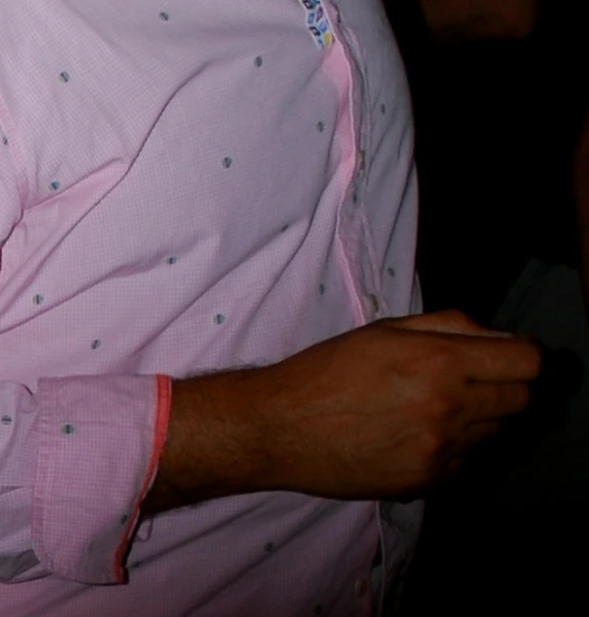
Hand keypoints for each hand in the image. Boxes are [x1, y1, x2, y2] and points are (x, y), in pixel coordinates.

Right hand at [157, 311, 539, 507]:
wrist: (279, 428)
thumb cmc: (325, 370)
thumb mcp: (382, 329)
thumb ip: (448, 325)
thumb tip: (497, 336)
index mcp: (438, 361)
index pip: (526, 362)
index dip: (523, 355)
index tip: (508, 356)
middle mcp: (449, 407)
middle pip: (522, 400)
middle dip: (504, 386)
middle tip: (468, 381)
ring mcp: (441, 449)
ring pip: (496, 433)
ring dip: (478, 418)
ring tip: (432, 408)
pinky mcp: (429, 480)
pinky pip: (467, 461)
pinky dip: (453, 448)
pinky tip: (414, 435)